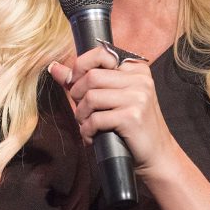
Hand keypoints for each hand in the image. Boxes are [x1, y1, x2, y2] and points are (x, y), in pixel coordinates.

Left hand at [48, 45, 174, 178]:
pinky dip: (87, 131)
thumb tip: (53, 67)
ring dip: (81, 116)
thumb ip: (82, 80)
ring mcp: (138, 97)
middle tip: (82, 112)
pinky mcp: (132, 117)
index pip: (100, 53)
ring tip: (87, 125)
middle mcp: (140, 79)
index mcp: (136, 69)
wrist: (156, 156)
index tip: (74, 84)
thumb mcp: (111, 98)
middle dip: (77, 96)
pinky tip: (93, 137)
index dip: (80, 68)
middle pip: (91, 77)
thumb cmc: (131, 127)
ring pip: (90, 97)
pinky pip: (95, 119)